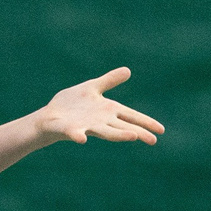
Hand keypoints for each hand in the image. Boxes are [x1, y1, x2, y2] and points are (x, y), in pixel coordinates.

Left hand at [39, 67, 163, 144]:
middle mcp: (100, 121)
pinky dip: (78, 136)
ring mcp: (86, 126)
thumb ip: (109, 81)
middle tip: (153, 140)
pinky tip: (82, 139)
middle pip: (122, 127)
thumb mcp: (92, 88)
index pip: (131, 116)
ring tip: (132, 137)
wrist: (49, 116)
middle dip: (137, 132)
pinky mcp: (70, 130)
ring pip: (105, 132)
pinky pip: (75, 134)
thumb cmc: (71, 105)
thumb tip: (128, 70)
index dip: (145, 122)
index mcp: (107, 111)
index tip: (161, 130)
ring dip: (118, 135)